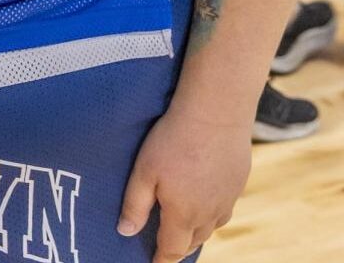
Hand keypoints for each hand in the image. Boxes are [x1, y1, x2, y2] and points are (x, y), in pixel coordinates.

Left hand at [117, 105, 251, 262]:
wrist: (216, 114)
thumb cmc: (173, 140)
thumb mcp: (144, 171)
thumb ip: (135, 204)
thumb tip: (125, 231)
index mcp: (183, 214)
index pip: (172, 249)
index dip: (161, 259)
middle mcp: (209, 214)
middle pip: (193, 241)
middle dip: (177, 247)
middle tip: (164, 247)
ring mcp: (227, 199)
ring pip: (211, 226)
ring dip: (195, 231)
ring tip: (182, 228)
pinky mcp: (237, 183)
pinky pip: (223, 208)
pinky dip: (211, 212)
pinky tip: (203, 200)